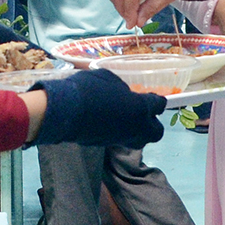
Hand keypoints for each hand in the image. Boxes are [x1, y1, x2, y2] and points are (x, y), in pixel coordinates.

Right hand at [33, 69, 165, 147]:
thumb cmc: (88, 88)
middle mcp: (135, 128)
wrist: (65, 112)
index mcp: (140, 108)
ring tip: (123, 118)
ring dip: (135, 130)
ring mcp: (120, 139)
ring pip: (137, 139)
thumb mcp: (109, 79)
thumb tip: (123, 94)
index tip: (154, 99)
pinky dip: (117, 132)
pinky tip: (106, 121)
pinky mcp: (105, 144)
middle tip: (142, 114)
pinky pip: (119, 139)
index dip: (157, 101)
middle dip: (153, 124)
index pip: (159, 105)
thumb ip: (121, 89)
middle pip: (156, 132)